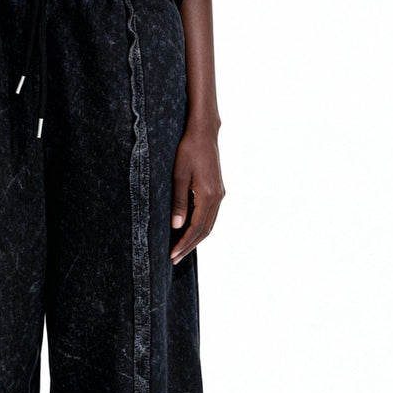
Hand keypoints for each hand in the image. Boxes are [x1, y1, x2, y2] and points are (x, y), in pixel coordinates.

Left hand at [170, 122, 225, 263]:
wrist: (204, 132)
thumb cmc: (188, 150)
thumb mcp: (178, 176)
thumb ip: (179, 202)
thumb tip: (177, 227)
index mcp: (208, 195)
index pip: (196, 228)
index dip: (183, 243)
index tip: (172, 255)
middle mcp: (218, 197)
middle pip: (205, 231)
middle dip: (189, 246)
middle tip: (174, 259)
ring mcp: (220, 194)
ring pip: (209, 224)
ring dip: (195, 239)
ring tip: (180, 250)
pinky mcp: (218, 190)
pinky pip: (210, 215)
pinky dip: (200, 228)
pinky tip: (189, 232)